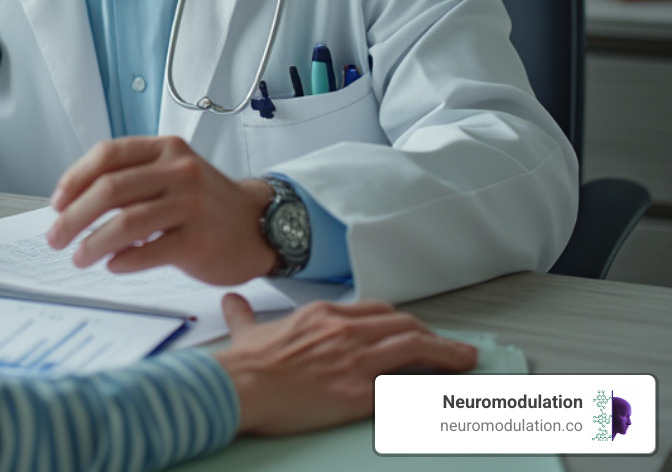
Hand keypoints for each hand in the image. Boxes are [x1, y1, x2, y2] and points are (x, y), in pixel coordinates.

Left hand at [45, 136, 274, 283]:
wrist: (260, 227)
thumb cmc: (204, 204)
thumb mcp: (171, 175)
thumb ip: (131, 179)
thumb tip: (73, 204)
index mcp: (165, 149)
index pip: (108, 155)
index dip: (75, 179)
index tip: (56, 204)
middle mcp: (179, 171)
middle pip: (110, 188)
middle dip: (74, 216)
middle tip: (56, 237)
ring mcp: (192, 204)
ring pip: (127, 221)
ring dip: (94, 243)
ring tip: (79, 257)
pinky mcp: (200, 240)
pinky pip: (151, 251)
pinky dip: (124, 260)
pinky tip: (113, 265)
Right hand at [215, 294, 476, 435]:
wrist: (238, 387)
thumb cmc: (243, 364)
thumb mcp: (246, 330)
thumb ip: (243, 315)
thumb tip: (231, 301)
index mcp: (323, 314)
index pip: (377, 311)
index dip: (402, 323)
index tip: (414, 333)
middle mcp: (344, 330)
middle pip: (403, 324)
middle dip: (431, 335)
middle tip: (450, 348)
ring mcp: (355, 360)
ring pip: (414, 346)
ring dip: (446, 353)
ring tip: (466, 360)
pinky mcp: (359, 392)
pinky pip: (407, 388)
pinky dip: (430, 390)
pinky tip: (446, 395)